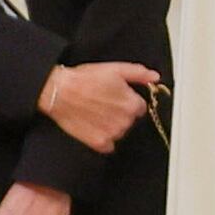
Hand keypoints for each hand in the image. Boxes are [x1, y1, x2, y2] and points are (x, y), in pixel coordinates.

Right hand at [39, 59, 157, 151]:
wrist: (59, 92)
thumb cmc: (84, 79)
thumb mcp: (114, 69)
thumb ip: (138, 74)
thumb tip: (155, 77)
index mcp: (132, 104)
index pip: (139, 107)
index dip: (126, 100)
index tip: (114, 97)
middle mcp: (126, 121)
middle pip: (129, 120)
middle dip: (119, 112)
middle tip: (102, 102)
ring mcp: (113, 134)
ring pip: (119, 132)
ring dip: (111, 125)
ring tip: (94, 112)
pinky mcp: (100, 143)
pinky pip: (108, 145)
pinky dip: (102, 138)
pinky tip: (91, 125)